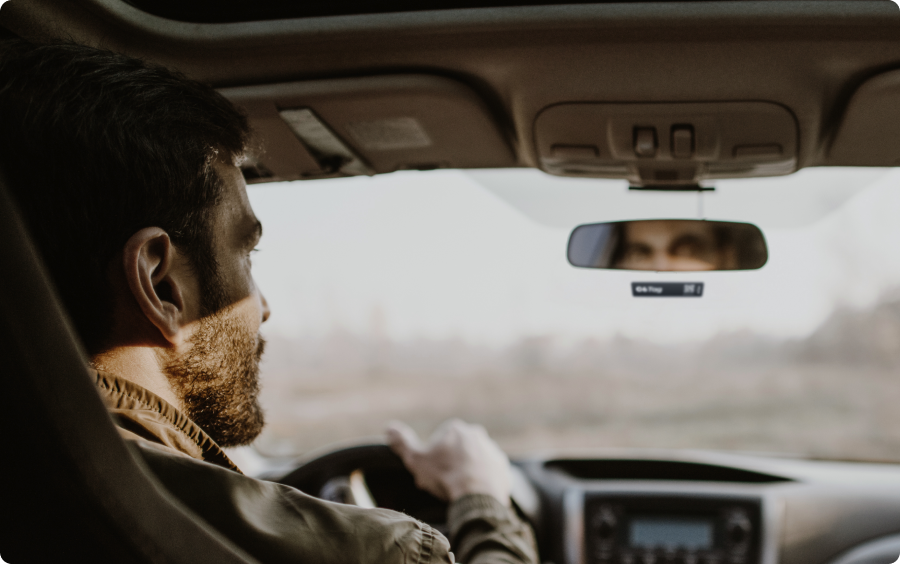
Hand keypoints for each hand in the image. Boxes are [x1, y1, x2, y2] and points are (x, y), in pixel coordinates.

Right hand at [387, 419, 510, 506]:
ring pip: (473, 462)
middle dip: (450, 464)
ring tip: (458, 491)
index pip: (440, 441)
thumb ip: (402, 442)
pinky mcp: (503, 468)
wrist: (476, 495)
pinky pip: (488, 474)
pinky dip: (481, 482)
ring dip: (466, 472)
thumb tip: (389, 427)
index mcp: (456, 428)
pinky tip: (472, 494)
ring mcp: (492, 450)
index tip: (432, 473)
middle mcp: (477, 434)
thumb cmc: (444, 475)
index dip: (433, 459)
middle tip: (444, 483)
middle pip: (457, 450)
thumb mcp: (416, 459)